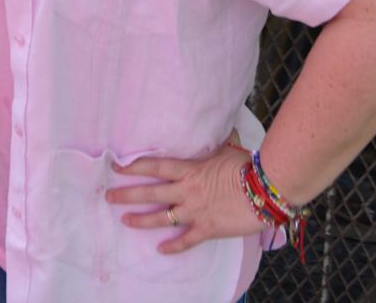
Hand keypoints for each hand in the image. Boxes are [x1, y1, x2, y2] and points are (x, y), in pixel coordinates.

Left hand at [105, 131, 266, 254]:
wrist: (267, 189)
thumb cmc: (248, 166)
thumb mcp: (228, 149)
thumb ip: (218, 141)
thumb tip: (222, 125)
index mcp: (189, 170)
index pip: (154, 166)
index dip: (134, 167)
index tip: (117, 167)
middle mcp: (187, 190)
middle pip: (150, 192)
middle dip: (127, 194)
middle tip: (108, 196)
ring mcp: (195, 211)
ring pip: (161, 217)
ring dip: (141, 220)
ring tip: (125, 221)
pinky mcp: (208, 228)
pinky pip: (186, 240)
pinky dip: (174, 246)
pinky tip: (161, 250)